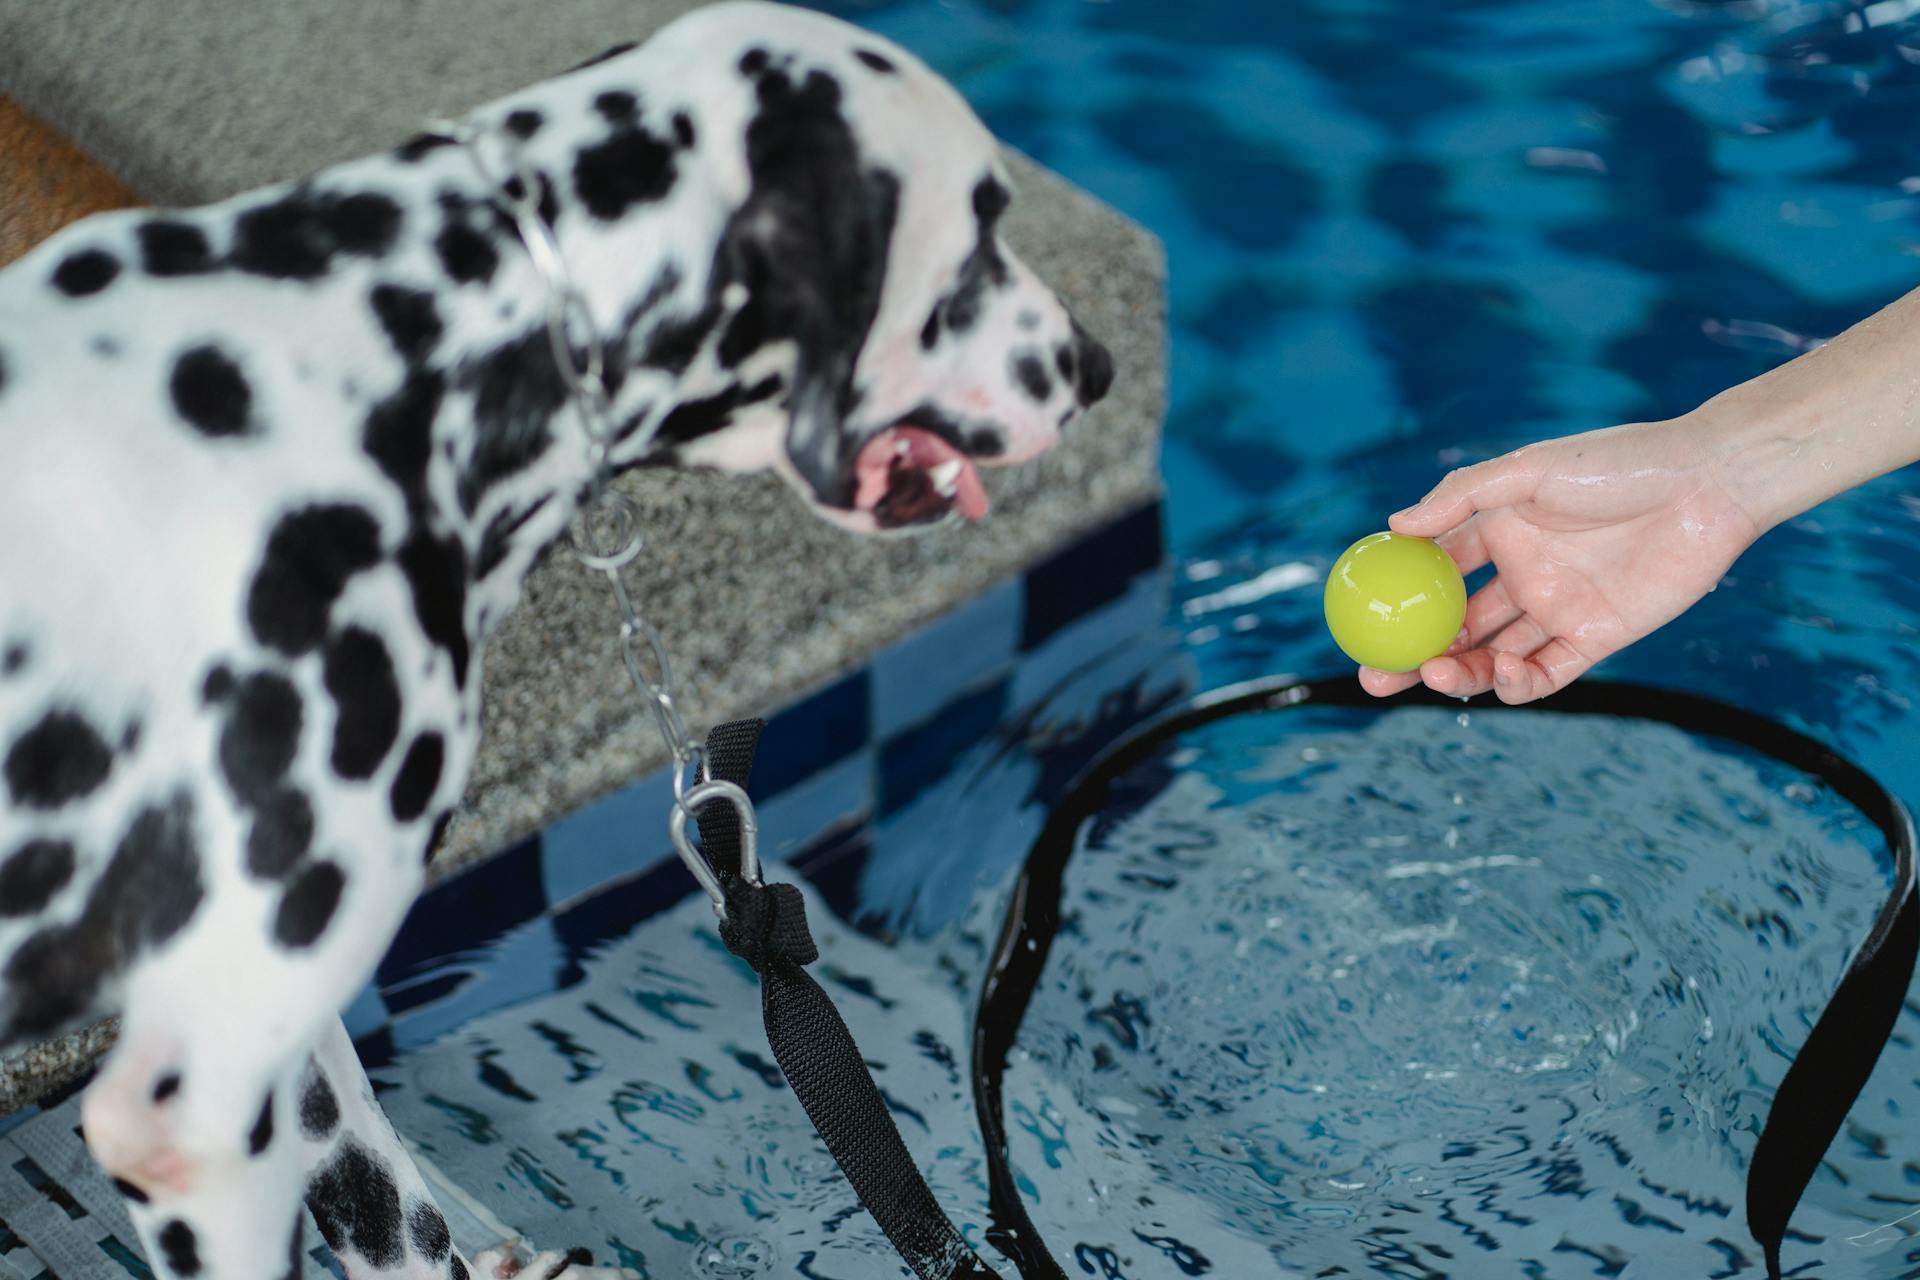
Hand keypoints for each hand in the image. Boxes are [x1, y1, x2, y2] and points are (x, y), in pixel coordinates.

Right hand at [1360, 419, 1762, 702]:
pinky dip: (1518, 684)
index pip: (1434, 572)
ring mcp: (1558, 608)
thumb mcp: (1530, 471)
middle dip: (1411, 656)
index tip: (1361, 621)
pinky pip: (1547, 673)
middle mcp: (1523, 573)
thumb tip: (1396, 527)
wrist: (1708, 483)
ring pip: (1492, 655)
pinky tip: (1501, 675)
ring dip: (1458, 673)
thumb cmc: (1619, 463)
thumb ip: (1463, 497)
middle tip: (1374, 679)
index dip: (1395, 599)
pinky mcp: (1597, 637)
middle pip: (1453, 626)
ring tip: (1433, 674)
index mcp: (1499, 530)